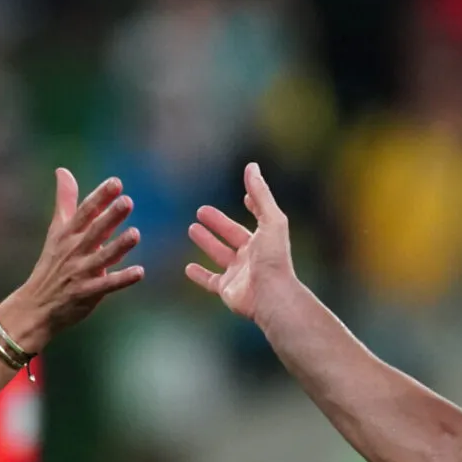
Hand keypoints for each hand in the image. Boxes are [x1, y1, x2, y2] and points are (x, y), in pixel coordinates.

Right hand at [0, 169, 143, 351]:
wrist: (36, 306)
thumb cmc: (51, 265)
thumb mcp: (56, 231)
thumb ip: (65, 202)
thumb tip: (63, 170)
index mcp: (67, 235)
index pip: (85, 212)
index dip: (100, 197)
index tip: (116, 183)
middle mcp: (74, 251)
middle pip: (94, 231)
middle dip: (110, 217)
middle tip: (127, 201)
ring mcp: (80, 273)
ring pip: (102, 258)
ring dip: (118, 247)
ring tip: (135, 234)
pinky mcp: (87, 293)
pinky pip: (106, 285)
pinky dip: (122, 279)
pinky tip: (139, 272)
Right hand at [186, 162, 296, 324]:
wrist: (270, 295)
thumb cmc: (273, 257)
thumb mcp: (271, 219)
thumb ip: (260, 194)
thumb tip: (251, 166)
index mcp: (264, 240)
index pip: (257, 218)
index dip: (252, 206)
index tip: (244, 196)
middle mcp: (251, 257)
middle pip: (231, 235)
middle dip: (218, 223)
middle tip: (200, 211)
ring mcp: (238, 274)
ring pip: (219, 255)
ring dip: (206, 242)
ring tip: (191, 228)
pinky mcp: (226, 290)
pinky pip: (210, 281)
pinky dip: (199, 275)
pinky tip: (187, 268)